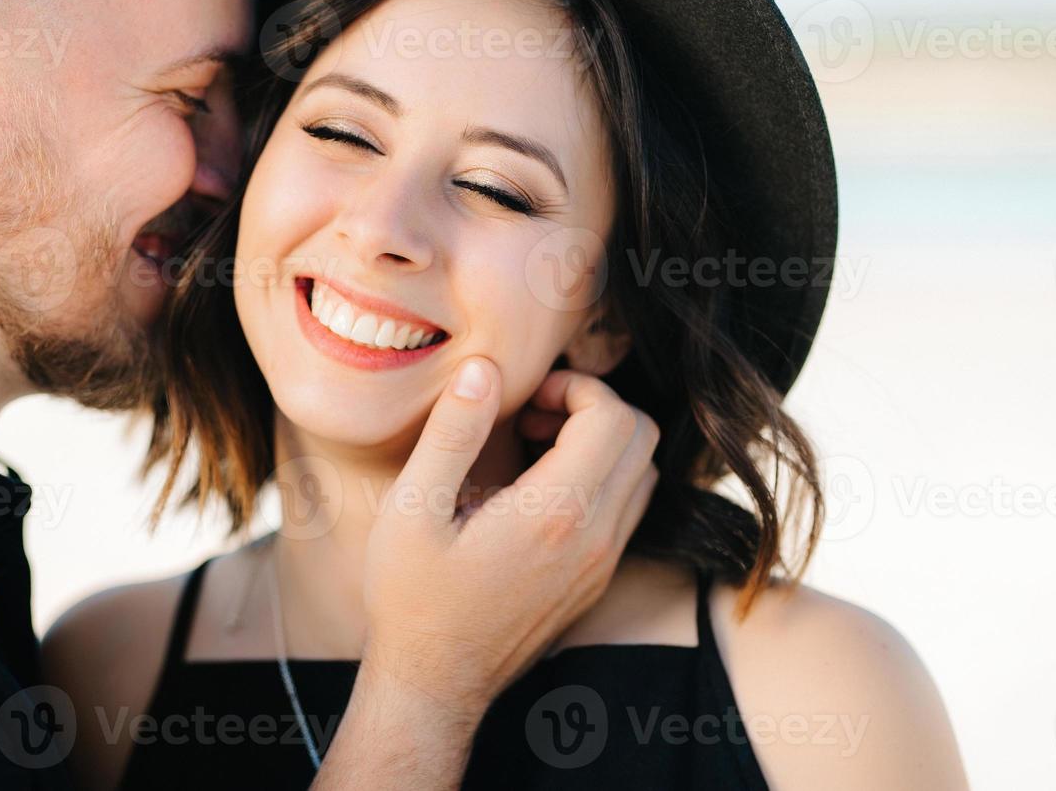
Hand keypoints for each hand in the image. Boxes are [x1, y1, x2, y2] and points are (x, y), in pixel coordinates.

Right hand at [360, 356, 659, 717]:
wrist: (434, 683)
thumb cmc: (413, 597)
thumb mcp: (413, 508)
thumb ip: (452, 432)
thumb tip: (483, 370)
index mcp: (555, 514)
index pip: (614, 418)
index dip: (576, 387)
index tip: (528, 398)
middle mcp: (595, 539)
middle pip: (641, 439)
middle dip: (593, 408)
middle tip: (534, 415)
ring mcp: (602, 565)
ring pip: (643, 475)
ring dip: (602, 445)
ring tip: (537, 448)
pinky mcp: (596, 583)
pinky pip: (627, 512)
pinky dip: (601, 481)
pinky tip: (541, 491)